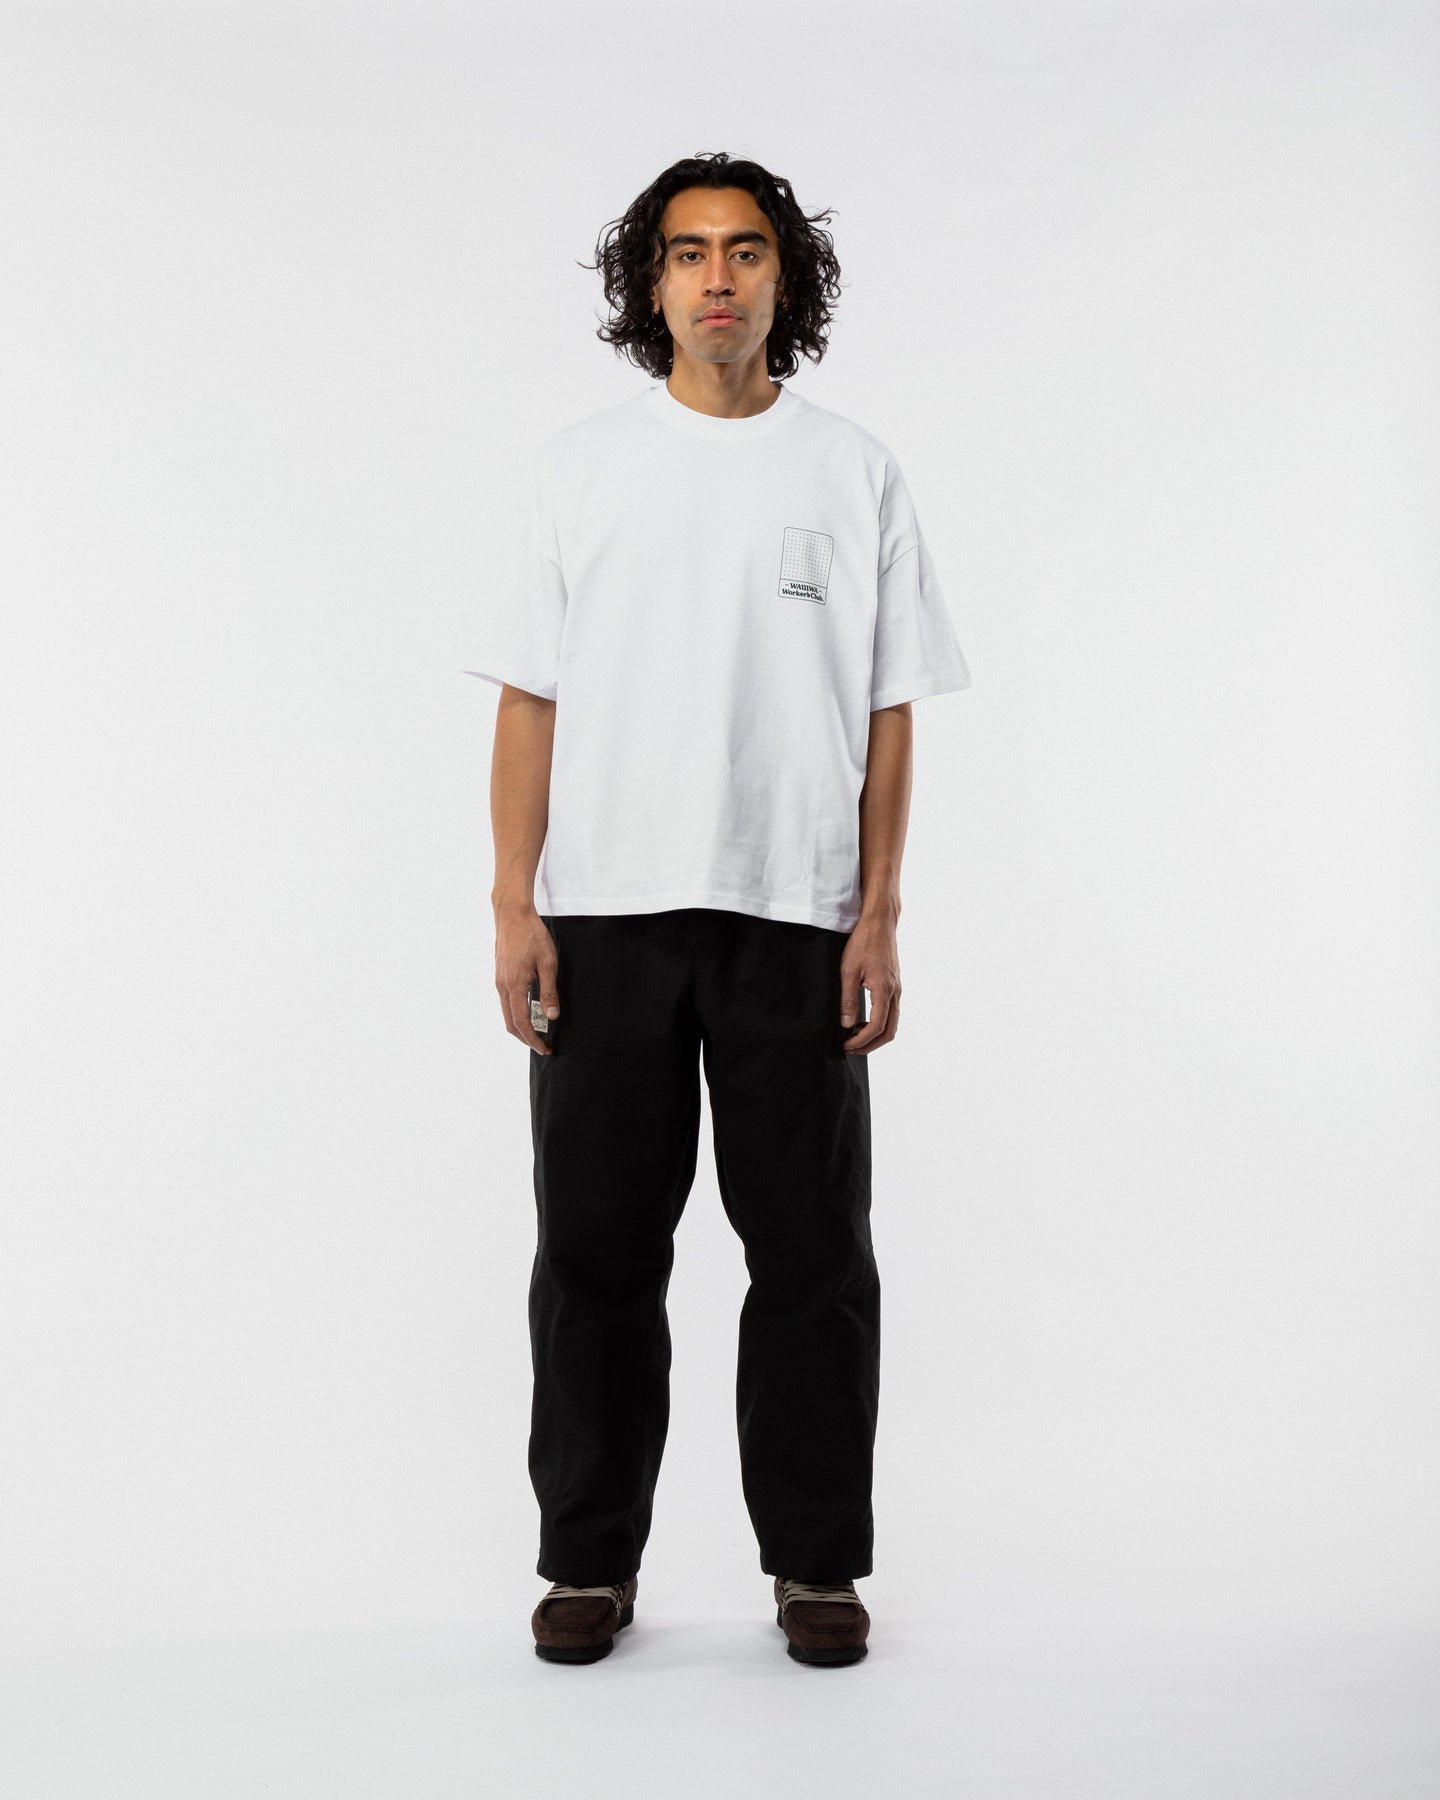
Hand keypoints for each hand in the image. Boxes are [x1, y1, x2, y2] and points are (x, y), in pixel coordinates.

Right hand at [495, 907, 559, 1054]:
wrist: (512, 914)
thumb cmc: (532, 935)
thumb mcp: (548, 962)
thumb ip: (549, 991)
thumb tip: (552, 1017)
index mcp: (514, 985)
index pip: (521, 1022)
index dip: (532, 1039)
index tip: (544, 1048)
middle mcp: (502, 986)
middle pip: (510, 1023)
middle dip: (525, 1038)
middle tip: (543, 1045)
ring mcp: (499, 980)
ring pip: (506, 1013)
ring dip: (520, 1027)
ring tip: (538, 1032)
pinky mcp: (500, 975)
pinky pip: (506, 1002)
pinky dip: (516, 1013)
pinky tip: (530, 1011)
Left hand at [839, 916, 899, 1053]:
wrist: (879, 923)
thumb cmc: (863, 943)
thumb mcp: (848, 971)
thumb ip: (848, 999)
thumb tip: (846, 1025)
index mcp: (884, 990)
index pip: (877, 1027)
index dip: (861, 1041)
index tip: (846, 1045)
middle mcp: (895, 992)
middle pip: (889, 1031)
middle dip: (870, 1045)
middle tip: (850, 1048)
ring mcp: (897, 989)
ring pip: (892, 1023)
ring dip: (875, 1035)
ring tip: (854, 1037)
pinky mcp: (894, 985)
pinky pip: (892, 1012)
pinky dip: (879, 1024)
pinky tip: (862, 1021)